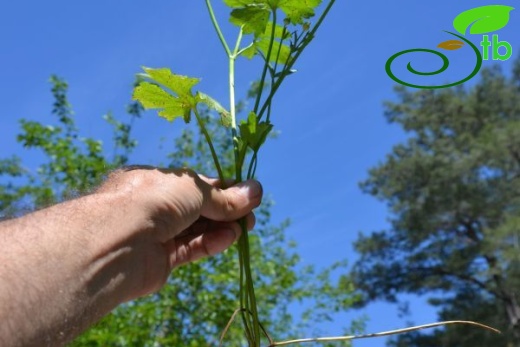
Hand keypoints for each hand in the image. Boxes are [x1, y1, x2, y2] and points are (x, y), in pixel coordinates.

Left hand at [95, 167, 262, 299]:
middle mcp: (155, 206)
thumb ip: (224, 196)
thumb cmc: (153, 200)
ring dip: (223, 226)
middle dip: (227, 209)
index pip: (195, 184)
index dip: (223, 188)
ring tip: (246, 225)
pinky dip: (212, 243)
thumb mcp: (194, 189)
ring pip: (197, 229)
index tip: (247, 193)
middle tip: (252, 214)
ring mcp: (157, 233)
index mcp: (155, 181)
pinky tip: (231, 237)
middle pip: (199, 208)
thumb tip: (255, 191)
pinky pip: (191, 248)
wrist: (117, 242)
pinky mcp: (162, 259)